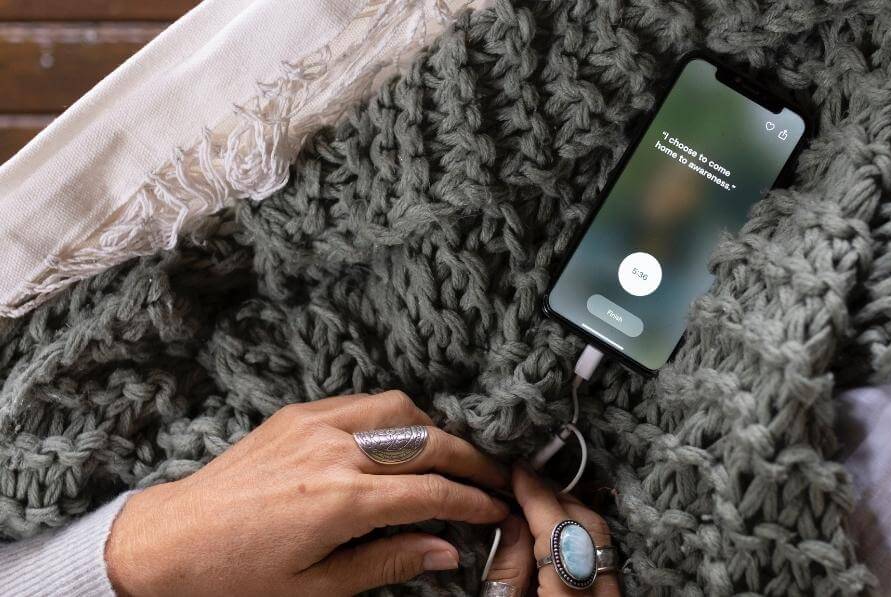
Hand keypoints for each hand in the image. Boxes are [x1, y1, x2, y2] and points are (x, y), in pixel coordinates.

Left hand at [105, 391, 509, 595]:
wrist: (169, 541)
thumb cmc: (237, 575)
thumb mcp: (315, 587)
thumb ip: (388, 563)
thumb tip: (446, 551)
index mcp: (341, 501)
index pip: (432, 493)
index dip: (473, 503)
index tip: (496, 510)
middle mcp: (334, 452)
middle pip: (428, 444)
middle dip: (471, 461)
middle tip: (494, 478)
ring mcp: (315, 426)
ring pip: (400, 410)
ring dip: (436, 429)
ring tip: (450, 456)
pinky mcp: (297, 415)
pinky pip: (363, 402)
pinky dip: (394, 417)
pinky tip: (400, 439)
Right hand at [484, 466, 619, 595]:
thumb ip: (508, 571)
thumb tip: (510, 521)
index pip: (559, 536)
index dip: (539, 498)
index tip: (520, 473)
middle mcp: (602, 596)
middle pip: (590, 529)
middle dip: (557, 499)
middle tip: (525, 483)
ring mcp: (612, 595)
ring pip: (601, 538)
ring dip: (570, 513)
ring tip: (537, 502)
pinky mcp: (612, 595)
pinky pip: (602, 553)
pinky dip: (580, 534)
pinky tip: (556, 529)